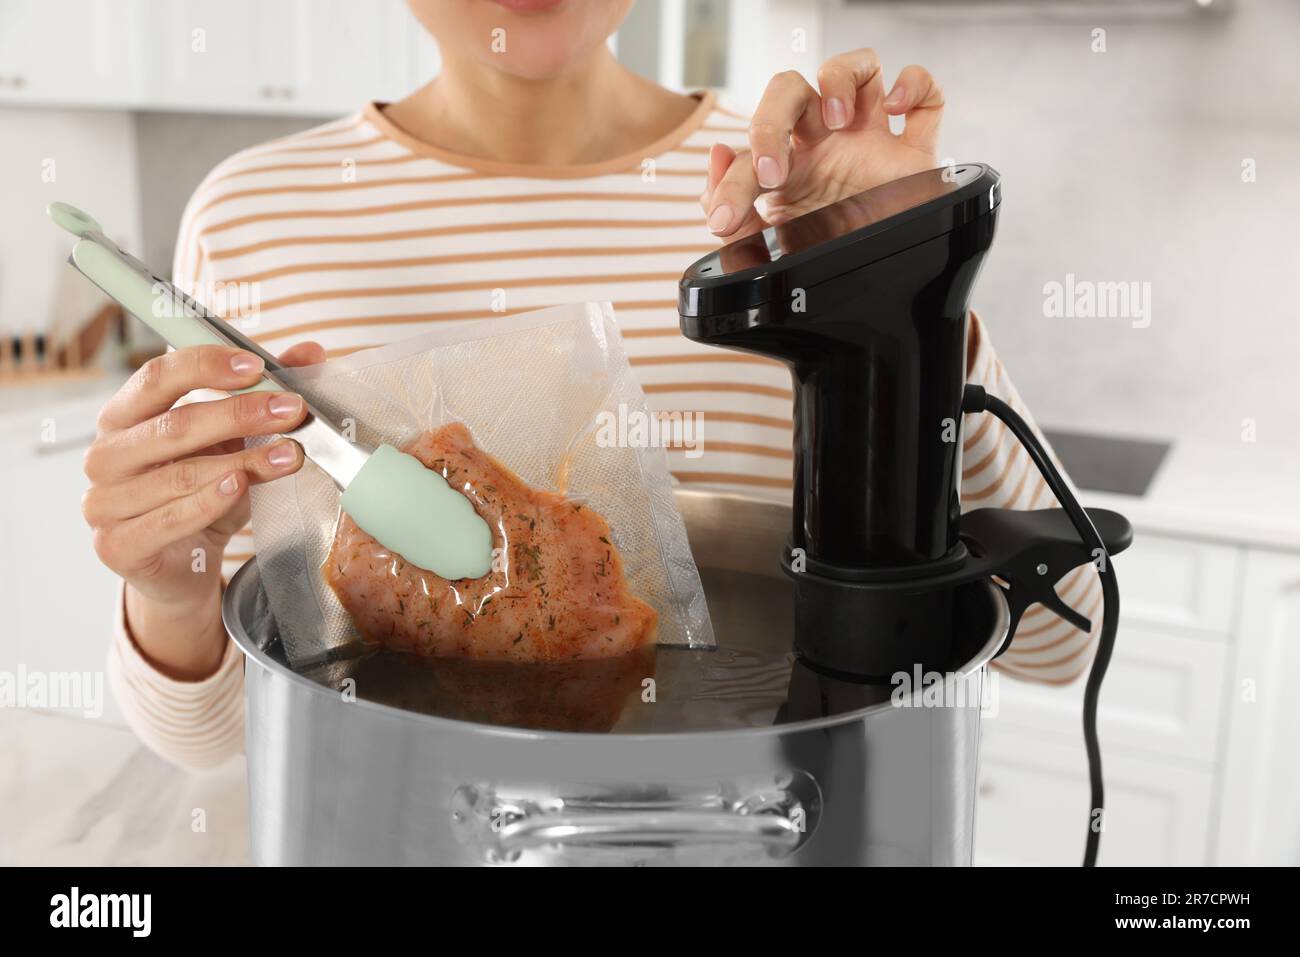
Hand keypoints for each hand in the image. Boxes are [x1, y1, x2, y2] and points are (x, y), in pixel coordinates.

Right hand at [82, 341, 323, 677]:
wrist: (184, 566)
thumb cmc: (204, 493)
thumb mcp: (234, 442)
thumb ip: (263, 396)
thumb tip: (310, 353)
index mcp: (123, 417)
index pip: (157, 377)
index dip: (207, 366)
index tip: (257, 367)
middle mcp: (106, 455)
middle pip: (174, 424)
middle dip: (240, 414)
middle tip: (292, 411)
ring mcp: (103, 503)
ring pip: (180, 475)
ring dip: (243, 462)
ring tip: (291, 455)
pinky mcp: (117, 546)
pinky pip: (170, 520)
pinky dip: (210, 502)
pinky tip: (241, 486)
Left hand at [702, 50, 943, 238]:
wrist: (878, 286)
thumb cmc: (827, 257)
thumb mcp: (772, 246)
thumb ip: (738, 218)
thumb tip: (718, 157)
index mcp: (788, 167)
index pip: (749, 152)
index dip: (729, 182)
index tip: (724, 220)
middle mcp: (826, 144)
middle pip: (789, 88)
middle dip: (772, 117)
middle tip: (774, 168)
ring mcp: (871, 139)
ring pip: (855, 67)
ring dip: (840, 78)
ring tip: (838, 119)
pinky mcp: (914, 149)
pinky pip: (924, 91)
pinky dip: (914, 85)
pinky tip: (898, 111)